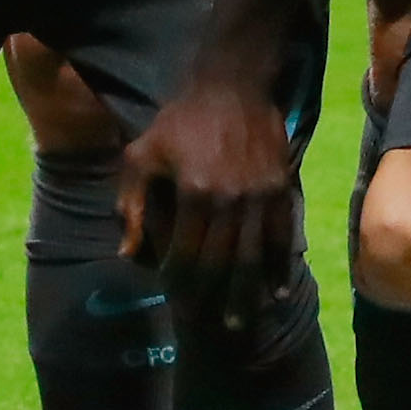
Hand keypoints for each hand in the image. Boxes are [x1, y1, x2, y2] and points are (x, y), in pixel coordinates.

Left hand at [119, 76, 297, 310]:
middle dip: (212, 298)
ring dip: (246, 296)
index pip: (186, 255)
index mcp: (194, 193)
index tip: (175, 303)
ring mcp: (261, 195)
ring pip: (254, 258)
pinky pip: (283, 237)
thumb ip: (130, 206)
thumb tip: (127, 255)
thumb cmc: (179, 121)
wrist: (232, 84)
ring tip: (238, 323)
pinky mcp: (282, 188)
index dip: (180, 284)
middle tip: (205, 325)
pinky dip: (280, 268)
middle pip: (222, 264)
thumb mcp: (142, 155)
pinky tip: (276, 292)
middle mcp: (231, 199)